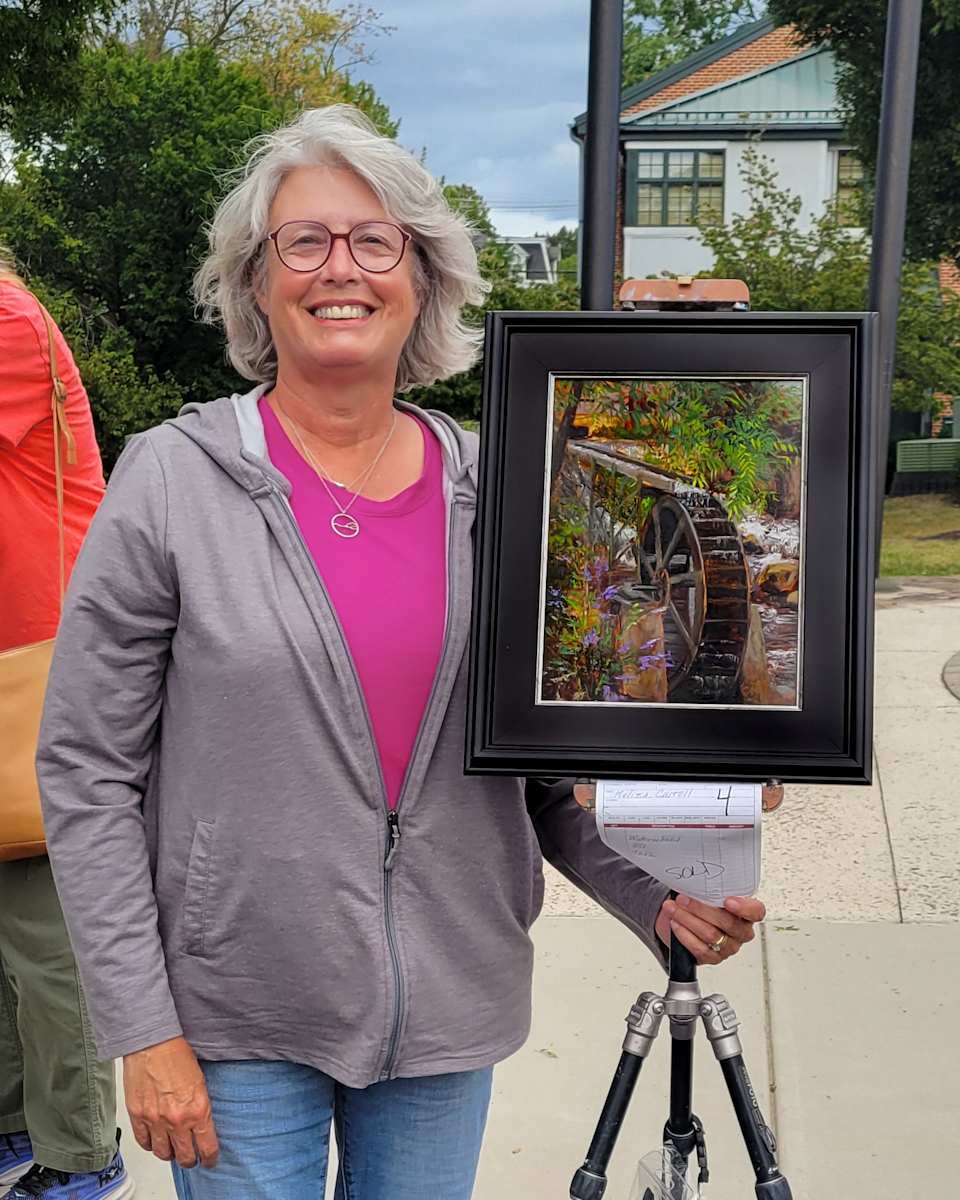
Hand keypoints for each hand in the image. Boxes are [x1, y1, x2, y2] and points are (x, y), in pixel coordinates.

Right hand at [123, 1035, 218, 1168]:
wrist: (152, 1042)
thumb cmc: (177, 1054)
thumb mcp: (201, 1080)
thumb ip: (200, 1105)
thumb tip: (201, 1122)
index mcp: (198, 1109)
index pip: (207, 1147)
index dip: (210, 1157)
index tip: (210, 1159)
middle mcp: (177, 1119)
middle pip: (185, 1156)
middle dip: (191, 1160)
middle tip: (192, 1157)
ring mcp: (155, 1120)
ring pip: (163, 1154)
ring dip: (169, 1154)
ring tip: (173, 1150)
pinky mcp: (137, 1116)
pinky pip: (144, 1142)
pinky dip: (150, 1145)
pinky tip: (155, 1141)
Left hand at [655, 893, 764, 964]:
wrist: (687, 919)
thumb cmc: (704, 903)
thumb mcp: (710, 892)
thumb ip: (710, 888)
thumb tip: (695, 880)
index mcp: (746, 912)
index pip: (756, 911)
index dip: (744, 908)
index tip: (728, 901)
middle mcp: (740, 931)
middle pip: (728, 923)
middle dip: (701, 909)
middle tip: (683, 899)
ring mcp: (729, 946)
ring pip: (711, 935)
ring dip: (687, 919)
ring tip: (673, 909)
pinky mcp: (713, 958)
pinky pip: (700, 949)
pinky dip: (684, 934)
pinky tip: (676, 924)